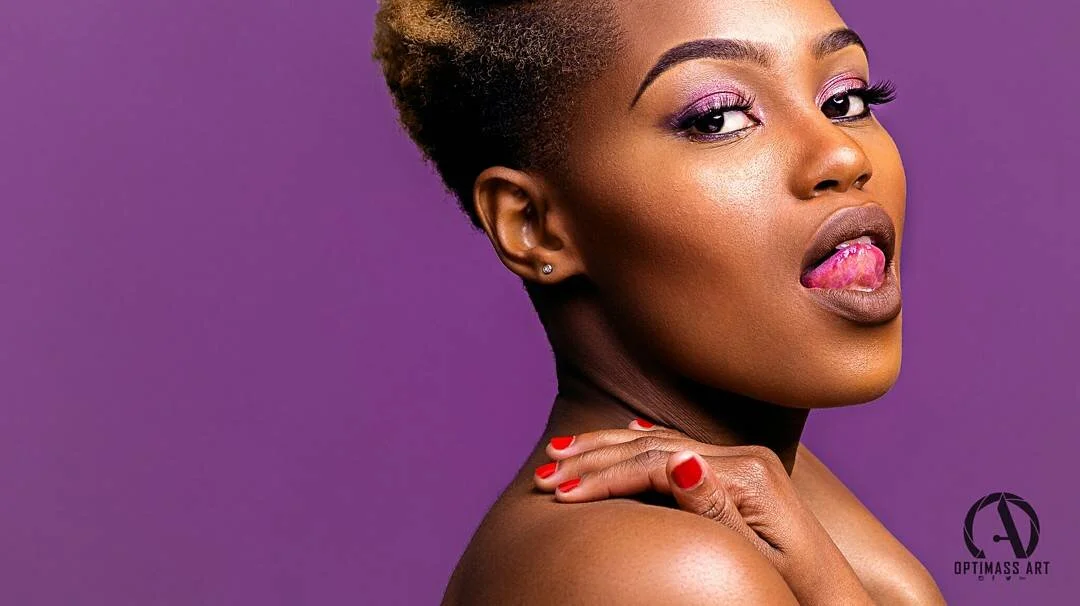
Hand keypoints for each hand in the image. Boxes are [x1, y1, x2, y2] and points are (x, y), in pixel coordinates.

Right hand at [533, 419, 873, 605]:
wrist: (836, 602)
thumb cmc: (795, 590)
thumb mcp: (756, 556)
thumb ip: (715, 508)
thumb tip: (682, 460)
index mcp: (749, 474)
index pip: (657, 462)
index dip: (604, 478)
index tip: (559, 494)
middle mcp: (746, 457)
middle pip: (654, 446)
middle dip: (594, 457)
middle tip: (544, 469)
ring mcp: (745, 461)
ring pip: (661, 443)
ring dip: (608, 447)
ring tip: (561, 451)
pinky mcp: (742, 472)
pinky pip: (678, 450)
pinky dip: (640, 446)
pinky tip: (622, 438)